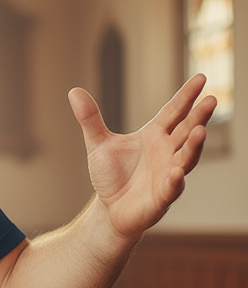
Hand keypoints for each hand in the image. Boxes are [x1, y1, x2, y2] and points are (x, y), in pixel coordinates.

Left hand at [69, 75, 214, 240]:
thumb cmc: (111, 176)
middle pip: (187, 131)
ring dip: (194, 145)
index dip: (187, 96)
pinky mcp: (162, 196)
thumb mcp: (98, 144)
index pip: (174, 112)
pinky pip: (171, 187)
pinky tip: (176, 172)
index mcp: (154, 135)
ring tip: (201, 130)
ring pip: (186, 157)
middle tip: (212, 99)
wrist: (110, 209)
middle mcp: (167, 152)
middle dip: (199, 116)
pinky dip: (174, 180)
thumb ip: (90, 119)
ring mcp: (168, 174)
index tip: (201, 78)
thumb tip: (74, 91)